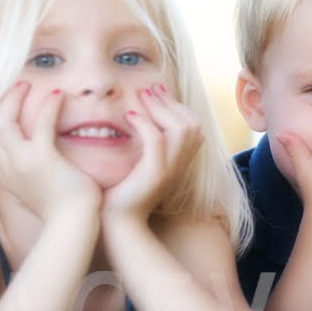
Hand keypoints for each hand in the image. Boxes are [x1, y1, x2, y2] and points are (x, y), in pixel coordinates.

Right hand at [0, 82, 100, 217]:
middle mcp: (7, 168)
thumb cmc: (60, 210)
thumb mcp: (32, 192)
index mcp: (3, 176)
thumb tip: (26, 164)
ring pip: (3, 122)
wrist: (73, 226)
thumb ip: (24, 176)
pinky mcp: (43, 160)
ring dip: (14, 98)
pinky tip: (59, 95)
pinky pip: (41, 125)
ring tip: (27, 84)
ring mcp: (22, 163)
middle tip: (13, 87)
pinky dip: (48, 106)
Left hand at [102, 84, 202, 221]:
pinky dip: (146, 124)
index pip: (193, 126)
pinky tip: (131, 115)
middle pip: (192, 124)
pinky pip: (157, 141)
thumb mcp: (138, 165)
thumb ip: (145, 146)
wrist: (118, 222)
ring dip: (161, 108)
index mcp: (180, 162)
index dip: (178, 106)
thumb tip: (137, 118)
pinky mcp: (155, 174)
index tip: (157, 90)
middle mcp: (180, 165)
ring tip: (141, 97)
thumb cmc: (121, 193)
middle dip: (171, 102)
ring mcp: (170, 170)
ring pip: (181, 129)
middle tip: (149, 88)